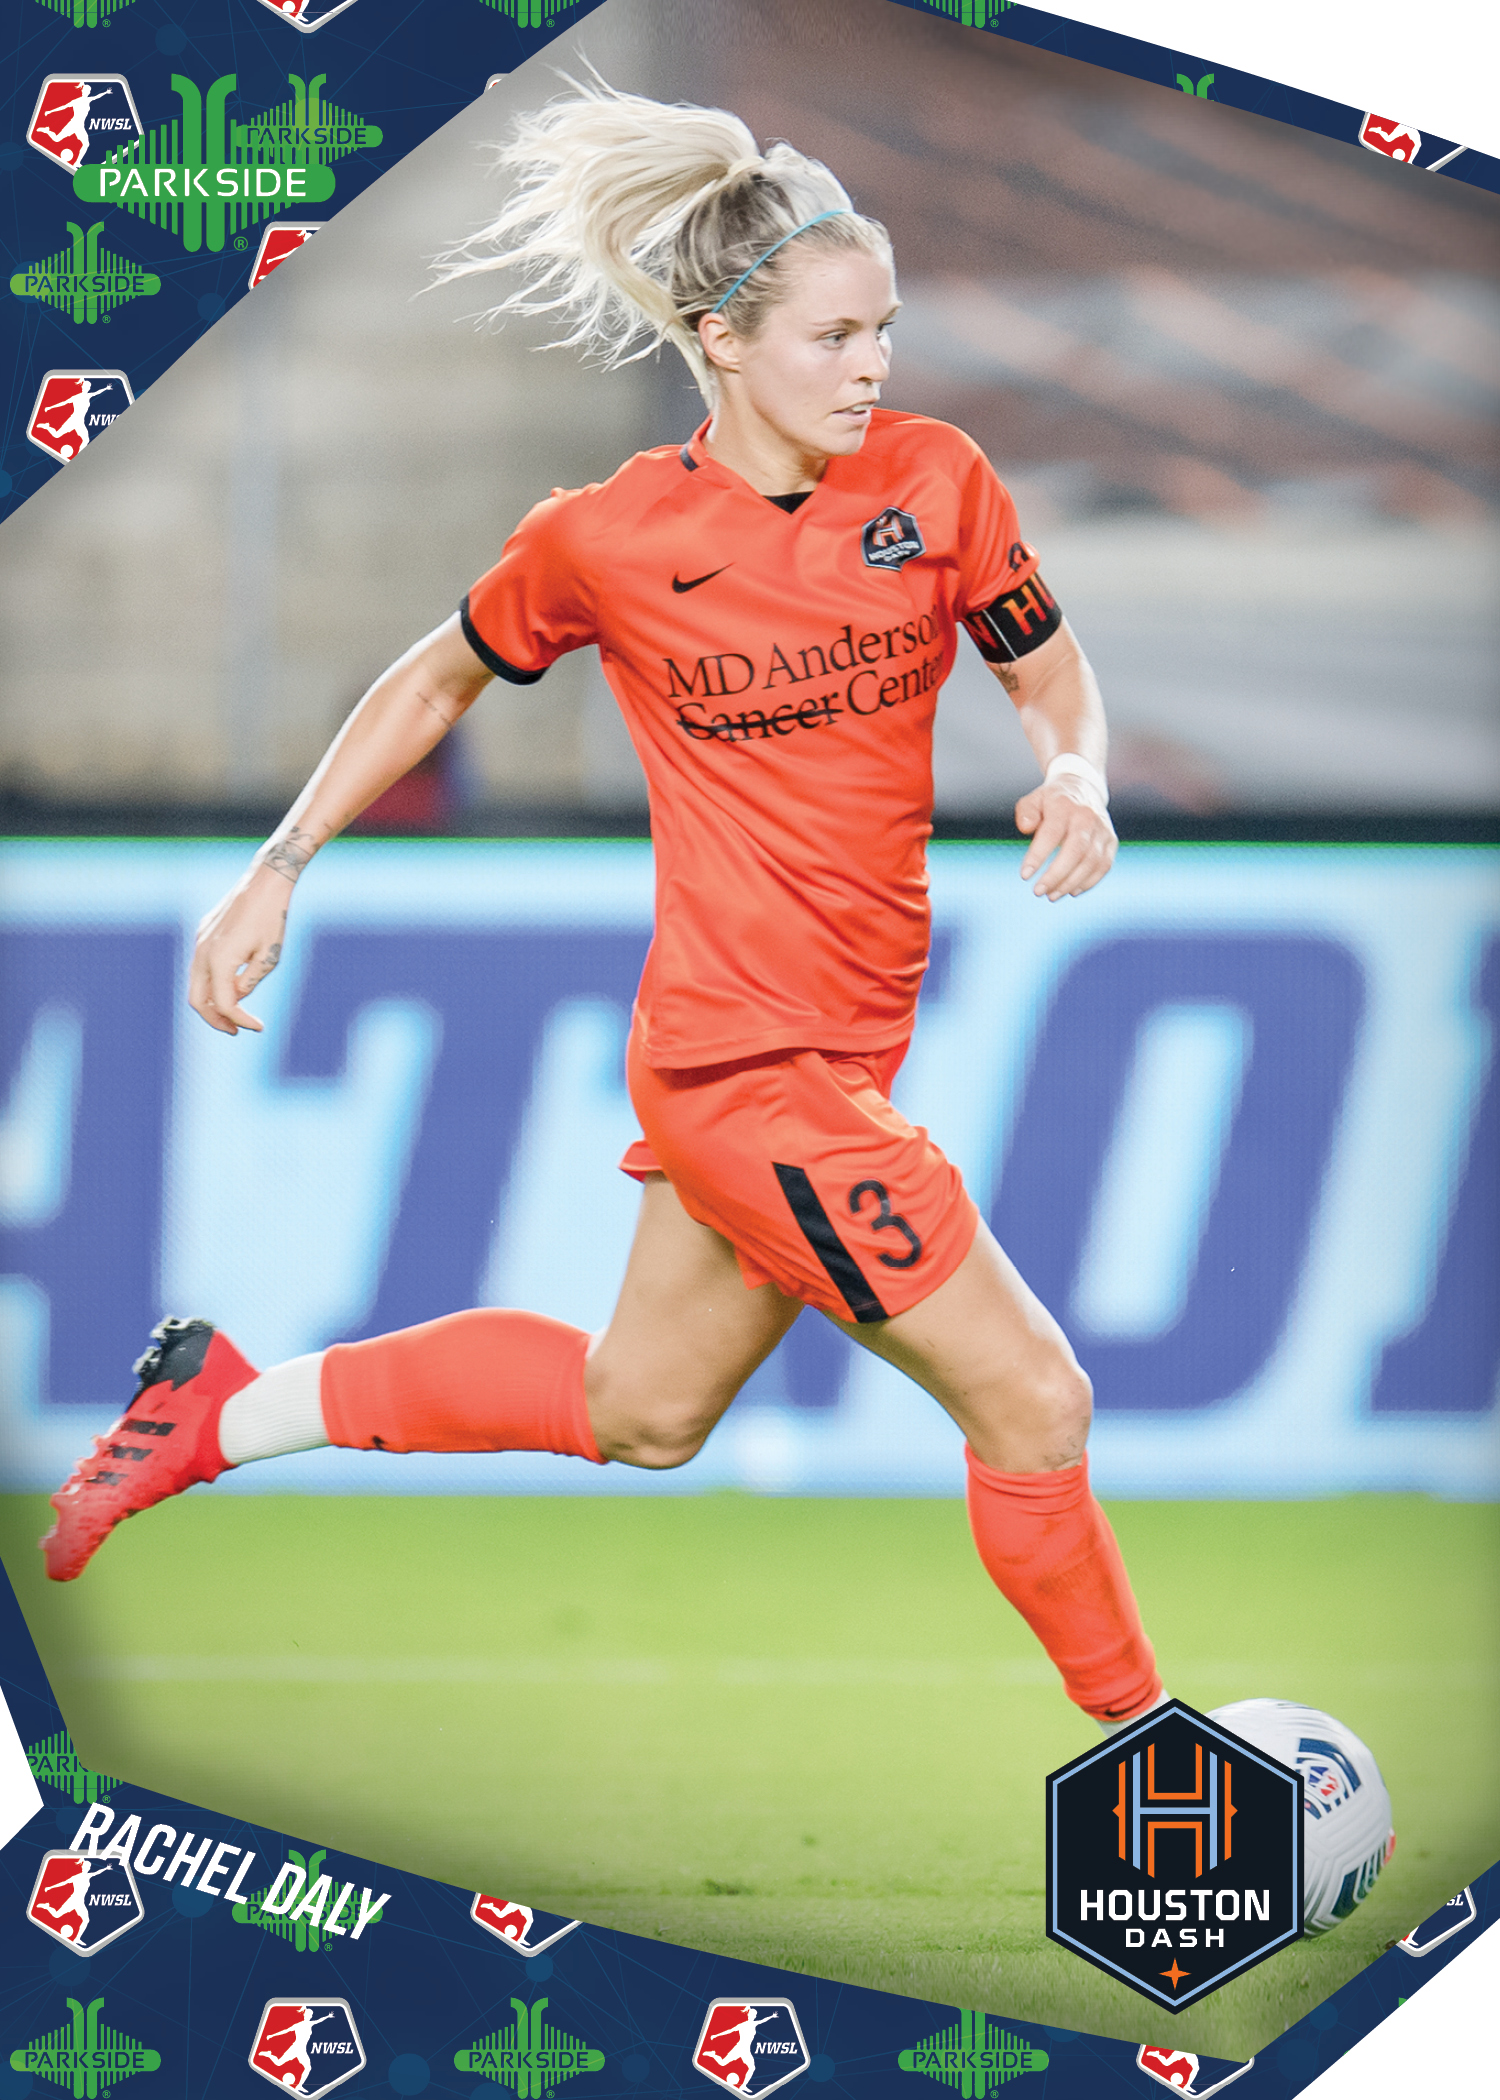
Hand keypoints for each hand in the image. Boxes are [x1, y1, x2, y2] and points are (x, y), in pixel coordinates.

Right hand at [189, 868, 290, 1033]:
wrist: (264, 884)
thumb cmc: (272, 920)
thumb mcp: (268, 958)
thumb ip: (249, 982)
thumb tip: (235, 997)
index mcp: (219, 960)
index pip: (224, 1003)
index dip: (240, 1020)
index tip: (259, 1027)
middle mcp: (203, 952)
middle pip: (197, 1000)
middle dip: (215, 1019)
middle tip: (236, 1031)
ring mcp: (200, 942)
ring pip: (196, 983)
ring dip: (212, 1001)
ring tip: (235, 1013)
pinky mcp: (203, 934)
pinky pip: (201, 966)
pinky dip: (212, 982)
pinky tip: (232, 986)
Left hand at [1014, 779, 1116, 898]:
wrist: (1084, 789)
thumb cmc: (1052, 801)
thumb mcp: (1034, 799)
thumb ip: (1027, 812)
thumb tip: (1026, 828)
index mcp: (1065, 806)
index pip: (1052, 833)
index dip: (1038, 856)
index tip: (1025, 875)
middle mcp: (1087, 817)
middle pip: (1075, 851)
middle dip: (1056, 875)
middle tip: (1038, 891)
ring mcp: (1102, 830)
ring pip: (1091, 862)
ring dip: (1070, 883)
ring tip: (1051, 895)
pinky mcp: (1112, 841)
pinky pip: (1103, 866)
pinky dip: (1088, 883)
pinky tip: (1071, 891)